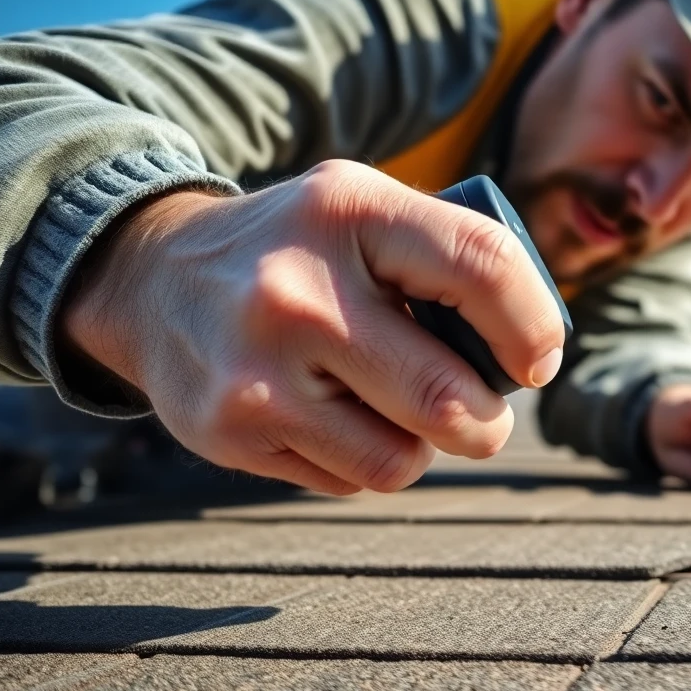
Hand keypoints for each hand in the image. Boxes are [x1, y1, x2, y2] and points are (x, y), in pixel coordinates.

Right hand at [62, 160, 565, 495]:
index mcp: (351, 210)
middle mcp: (297, 290)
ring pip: (403, 459)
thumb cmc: (301, 251)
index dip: (535, 328)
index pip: (486, 268)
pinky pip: (349, 480)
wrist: (153, 278)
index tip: (536, 360)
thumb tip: (534, 354)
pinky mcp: (230, 431)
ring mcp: (258, 368)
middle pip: (448, 398)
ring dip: (425, 448)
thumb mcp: (365, 211)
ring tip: (401, 411)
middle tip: (484, 414)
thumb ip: (450, 258)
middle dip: (488, 422)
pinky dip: (366, 462)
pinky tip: (336, 418)